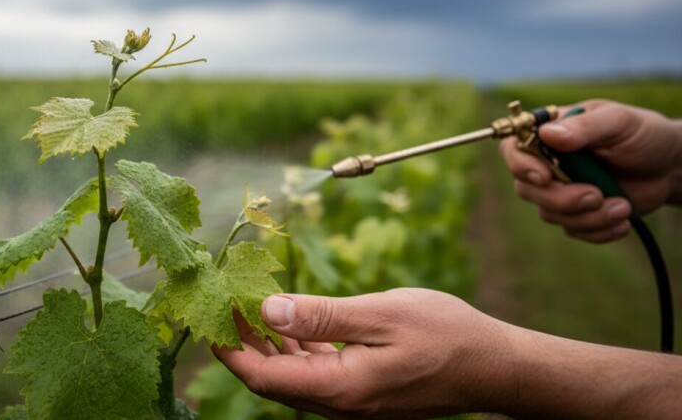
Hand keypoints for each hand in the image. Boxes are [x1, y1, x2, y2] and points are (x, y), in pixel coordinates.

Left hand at [213, 289, 513, 418]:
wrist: (494, 367)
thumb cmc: (445, 335)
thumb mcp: (381, 314)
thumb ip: (322, 315)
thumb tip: (267, 309)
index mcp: (338, 388)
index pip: (262, 377)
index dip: (230, 348)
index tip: (212, 312)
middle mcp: (339, 404)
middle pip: (271, 379)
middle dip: (243, 344)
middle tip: (225, 302)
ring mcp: (351, 402)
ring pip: (292, 376)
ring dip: (268, 344)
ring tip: (251, 305)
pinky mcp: (362, 392)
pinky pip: (315, 373)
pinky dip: (297, 347)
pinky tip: (292, 321)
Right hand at [499, 100, 681, 242]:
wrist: (670, 167)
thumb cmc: (644, 135)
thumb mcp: (619, 122)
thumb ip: (585, 126)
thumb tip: (548, 134)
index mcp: (550, 134)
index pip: (513, 149)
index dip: (520, 165)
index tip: (544, 177)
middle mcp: (546, 163)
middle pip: (526, 189)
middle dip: (561, 199)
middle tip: (596, 196)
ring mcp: (559, 190)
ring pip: (550, 214)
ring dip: (587, 217)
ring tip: (623, 207)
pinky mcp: (575, 214)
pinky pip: (573, 230)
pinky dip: (598, 230)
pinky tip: (622, 219)